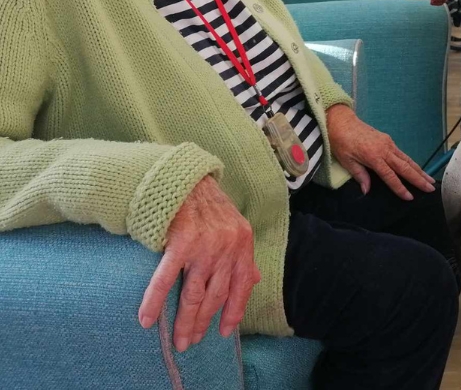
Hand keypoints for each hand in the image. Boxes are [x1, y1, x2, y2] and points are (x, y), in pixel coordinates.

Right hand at [138, 175, 260, 351]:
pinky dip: (155, 302)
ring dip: (185, 320)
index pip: (240, 287)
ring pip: (193, 294)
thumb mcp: (236, 226)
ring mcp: (205, 246)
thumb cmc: (210, 205)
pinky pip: (165, 280)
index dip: (232, 312)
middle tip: (191, 342)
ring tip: (178, 339)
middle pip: (215, 296)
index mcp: (243, 244)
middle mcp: (227, 248)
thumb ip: (243, 255)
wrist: (186, 178)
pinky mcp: (180, 243)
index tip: (224, 332)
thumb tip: (253, 280)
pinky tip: (147, 319)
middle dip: (203, 323)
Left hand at [327, 104, 435, 199]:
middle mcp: (384, 149)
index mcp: (373, 157)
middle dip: (418, 179)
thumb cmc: (341, 142)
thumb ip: (360, 176)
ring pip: (407, 159)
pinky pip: (402, 154)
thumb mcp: (347, 161)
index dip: (400, 187)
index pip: (390, 176)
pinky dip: (412, 163)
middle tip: (430, 188)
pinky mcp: (388, 140)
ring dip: (419, 170)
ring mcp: (388, 143)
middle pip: (405, 167)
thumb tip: (367, 191)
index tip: (410, 197)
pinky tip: (417, 169)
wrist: (342, 122)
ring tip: (430, 180)